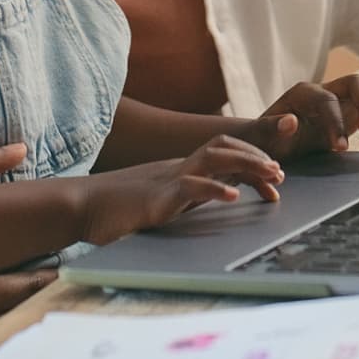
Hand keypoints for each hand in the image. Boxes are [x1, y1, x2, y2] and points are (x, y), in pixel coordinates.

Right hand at [0, 142, 54, 358]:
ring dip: (29, 315)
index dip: (60, 253)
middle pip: (31, 296)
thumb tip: (20, 149)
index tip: (76, 248)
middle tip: (71, 278)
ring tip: (47, 304)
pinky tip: (9, 330)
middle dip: (51, 287)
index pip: (37, 255)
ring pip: (11, 327)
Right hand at [78, 136, 284, 244]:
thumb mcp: (161, 203)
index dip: (252, 161)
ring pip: (214, 157)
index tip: (275, 178)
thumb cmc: (115, 209)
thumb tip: (213, 200)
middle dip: (257, 157)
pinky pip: (189, 186)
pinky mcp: (156, 197)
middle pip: (224, 148)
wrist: (78, 207)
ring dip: (246, 164)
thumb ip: (185, 199)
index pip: (223, 154)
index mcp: (181, 170)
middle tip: (281, 174)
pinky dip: (213, 189)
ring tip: (270, 176)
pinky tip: (232, 195)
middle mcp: (178, 168)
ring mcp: (167, 179)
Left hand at [248, 74, 358, 160]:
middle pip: (354, 82)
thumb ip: (272, 128)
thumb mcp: (263, 137)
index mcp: (302, 93)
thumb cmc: (266, 139)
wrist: (272, 140)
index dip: (335, 122)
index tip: (341, 149)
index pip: (326, 100)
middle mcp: (324, 89)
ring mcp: (340, 96)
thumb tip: (291, 121)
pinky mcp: (352, 107)